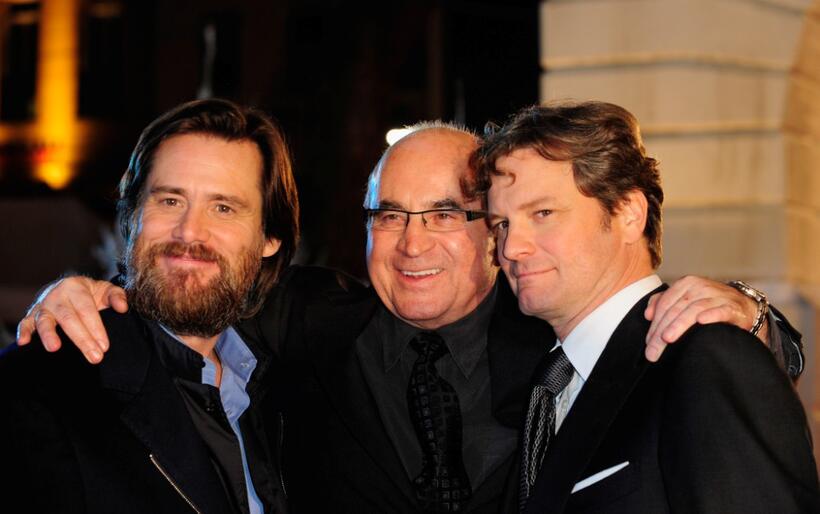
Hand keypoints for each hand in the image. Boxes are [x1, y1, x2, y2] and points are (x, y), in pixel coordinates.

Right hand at [15, 277, 128, 363]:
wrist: (67, 288)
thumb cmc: (89, 293)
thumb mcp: (105, 289)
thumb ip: (117, 296)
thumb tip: (122, 308)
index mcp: (76, 287)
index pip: (87, 310)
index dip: (96, 328)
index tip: (105, 346)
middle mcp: (57, 295)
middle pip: (69, 319)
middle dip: (82, 339)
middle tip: (94, 357)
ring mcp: (43, 306)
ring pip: (45, 321)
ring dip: (49, 335)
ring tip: (54, 348)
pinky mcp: (31, 315)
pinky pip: (25, 323)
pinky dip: (23, 332)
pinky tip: (24, 343)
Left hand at [644, 275, 763, 361]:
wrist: (743, 307)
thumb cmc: (708, 305)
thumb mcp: (684, 300)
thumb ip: (663, 303)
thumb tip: (647, 315)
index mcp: (686, 284)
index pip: (665, 304)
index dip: (654, 324)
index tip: (648, 343)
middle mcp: (700, 287)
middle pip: (676, 309)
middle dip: (661, 331)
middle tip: (653, 351)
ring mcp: (717, 295)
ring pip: (693, 309)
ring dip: (679, 324)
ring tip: (667, 339)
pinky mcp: (733, 307)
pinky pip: (721, 310)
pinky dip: (711, 315)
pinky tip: (701, 322)